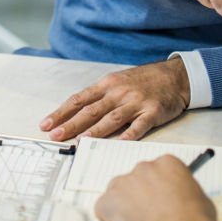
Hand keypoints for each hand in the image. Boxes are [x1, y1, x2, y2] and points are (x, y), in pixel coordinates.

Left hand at [39, 56, 190, 141]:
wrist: (176, 76)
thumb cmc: (144, 80)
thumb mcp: (119, 81)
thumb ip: (101, 96)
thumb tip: (76, 115)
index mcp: (108, 84)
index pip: (80, 99)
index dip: (61, 112)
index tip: (45, 124)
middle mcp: (120, 92)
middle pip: (92, 110)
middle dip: (71, 124)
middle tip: (55, 136)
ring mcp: (136, 102)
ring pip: (112, 118)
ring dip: (95, 131)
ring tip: (80, 141)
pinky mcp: (153, 112)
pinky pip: (139, 126)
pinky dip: (128, 135)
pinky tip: (119, 144)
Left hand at [95, 156, 216, 220]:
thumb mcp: (198, 196)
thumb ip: (182, 190)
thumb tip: (178, 197)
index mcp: (167, 163)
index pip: (156, 172)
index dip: (156, 189)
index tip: (158, 201)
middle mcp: (144, 167)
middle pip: (136, 180)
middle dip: (139, 196)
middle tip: (147, 216)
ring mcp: (124, 183)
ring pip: (118, 192)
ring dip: (124, 206)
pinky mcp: (108, 201)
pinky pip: (104, 208)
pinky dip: (110, 219)